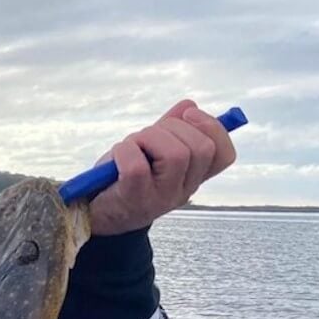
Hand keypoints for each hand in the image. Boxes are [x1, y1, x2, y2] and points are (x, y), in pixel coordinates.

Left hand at [88, 99, 236, 235]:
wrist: (95, 212)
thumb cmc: (122, 178)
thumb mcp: (149, 151)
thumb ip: (170, 130)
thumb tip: (188, 106)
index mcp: (191, 178)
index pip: (223, 155)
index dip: (213, 128)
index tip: (189, 115)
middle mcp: (181, 191)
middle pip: (202, 149)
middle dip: (174, 127)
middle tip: (150, 134)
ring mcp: (160, 198)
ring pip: (175, 154)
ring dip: (149, 137)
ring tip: (132, 145)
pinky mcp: (135, 198)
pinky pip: (137, 165)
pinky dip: (125, 151)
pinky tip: (117, 157)